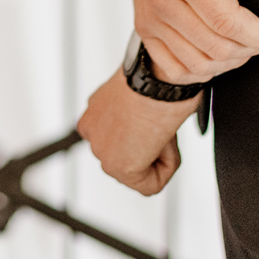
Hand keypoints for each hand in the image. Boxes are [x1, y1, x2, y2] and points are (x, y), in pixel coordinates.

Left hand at [77, 70, 194, 194]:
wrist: (155, 75)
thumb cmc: (154, 74)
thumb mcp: (140, 91)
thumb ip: (134, 113)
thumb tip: (149, 127)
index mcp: (95, 110)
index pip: (119, 137)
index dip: (145, 131)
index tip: (151, 114)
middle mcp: (91, 130)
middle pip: (129, 155)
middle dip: (149, 145)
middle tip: (157, 121)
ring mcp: (101, 150)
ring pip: (141, 170)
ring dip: (158, 152)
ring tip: (158, 126)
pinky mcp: (119, 167)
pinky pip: (151, 185)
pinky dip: (167, 167)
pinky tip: (162, 140)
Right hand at [120, 0, 258, 84]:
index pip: (226, 23)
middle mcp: (160, 1)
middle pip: (217, 48)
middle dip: (251, 47)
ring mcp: (149, 18)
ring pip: (199, 63)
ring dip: (231, 60)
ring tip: (247, 42)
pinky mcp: (144, 28)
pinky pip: (176, 68)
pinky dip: (203, 69)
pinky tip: (221, 53)